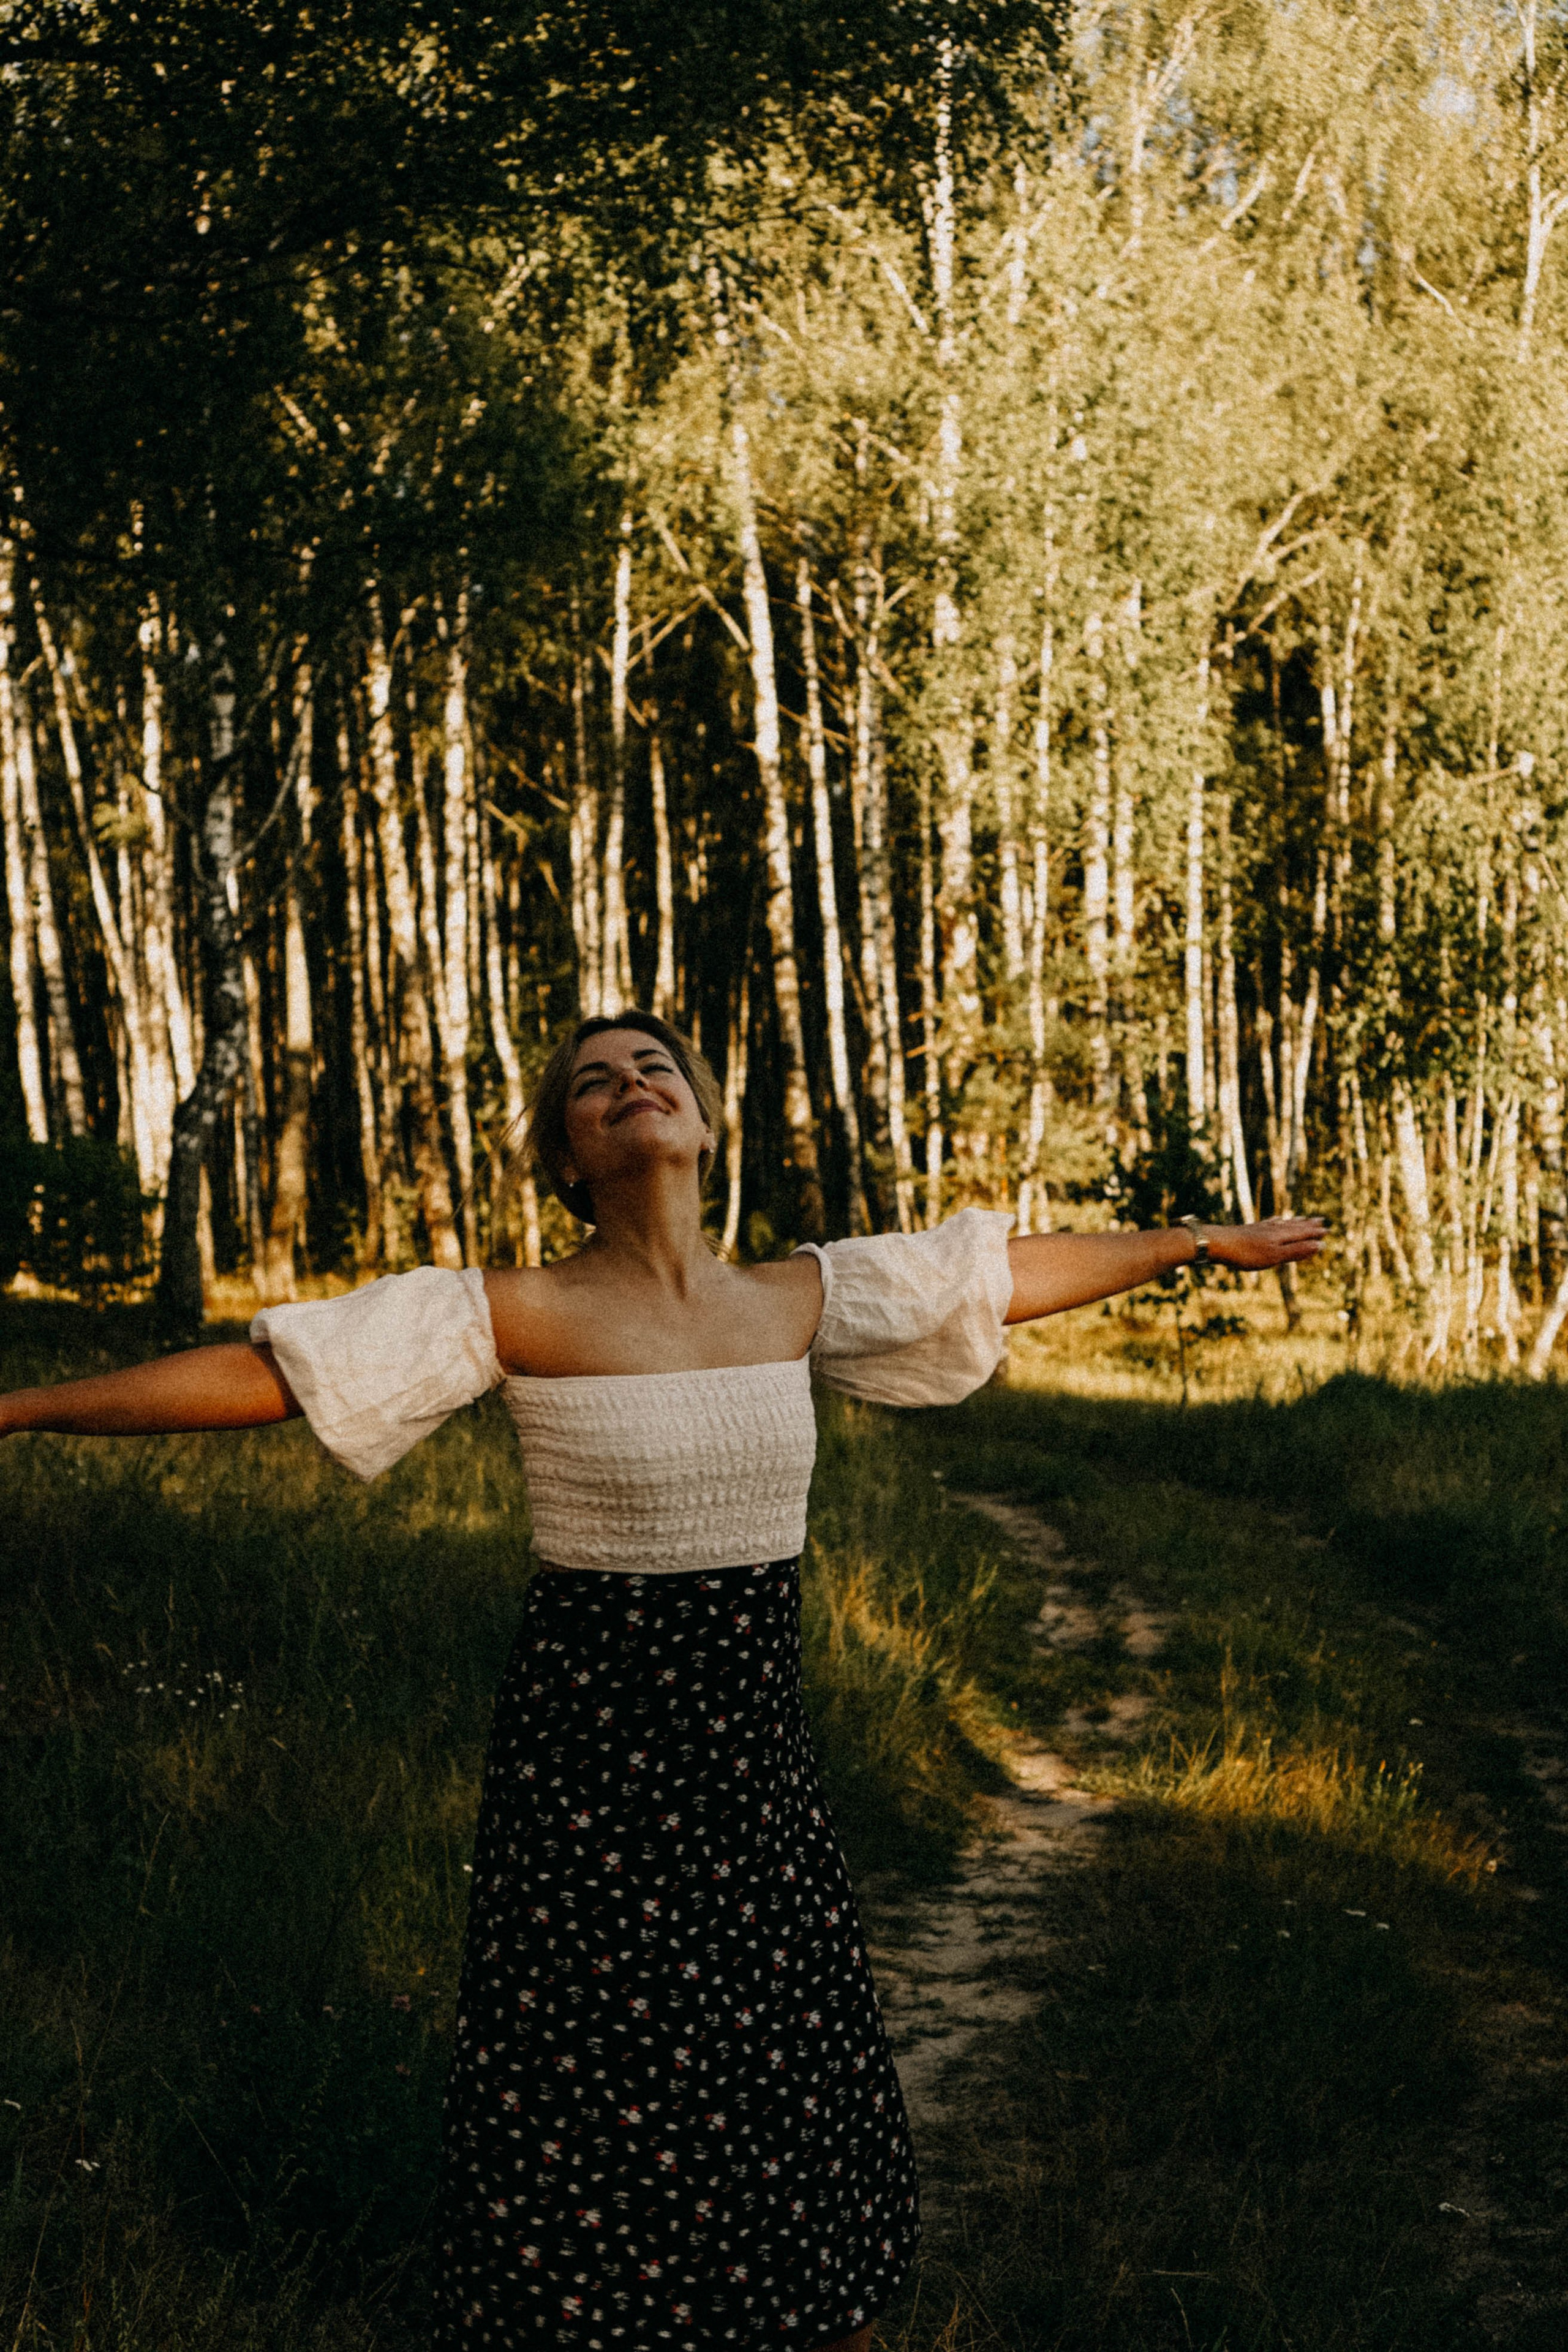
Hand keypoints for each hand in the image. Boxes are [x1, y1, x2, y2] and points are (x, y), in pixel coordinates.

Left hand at [1203, 1216, 1326, 1270]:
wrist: (1216, 1243)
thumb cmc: (1246, 1253)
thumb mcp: (1274, 1256)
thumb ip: (1297, 1251)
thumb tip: (1320, 1245)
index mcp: (1280, 1236)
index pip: (1302, 1233)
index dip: (1314, 1233)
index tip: (1327, 1230)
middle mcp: (1272, 1229)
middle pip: (1293, 1226)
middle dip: (1307, 1225)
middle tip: (1320, 1220)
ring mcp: (1260, 1229)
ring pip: (1281, 1224)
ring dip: (1294, 1222)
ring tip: (1302, 1219)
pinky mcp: (1249, 1230)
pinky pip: (1268, 1224)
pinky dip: (1276, 1222)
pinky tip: (1275, 1220)